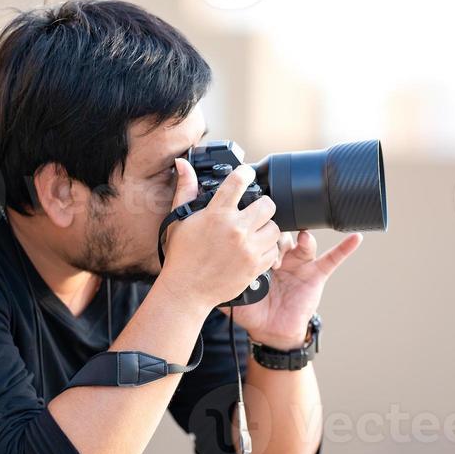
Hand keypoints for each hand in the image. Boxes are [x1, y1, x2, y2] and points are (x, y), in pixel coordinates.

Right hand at [157, 160, 282, 308]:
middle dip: (262, 204)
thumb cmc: (182, 255)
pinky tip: (255, 248)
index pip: (238, 181)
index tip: (246, 174)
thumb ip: (186, 189)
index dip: (245, 173)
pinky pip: (274, 251)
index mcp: (217, 214)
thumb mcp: (179, 219)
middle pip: (267, 204)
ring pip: (275, 228)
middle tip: (255, 209)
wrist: (186, 289)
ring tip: (255, 231)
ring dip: (266, 227)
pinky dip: (267, 249)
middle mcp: (236, 229)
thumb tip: (183, 163)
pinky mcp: (255, 266)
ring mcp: (248, 249)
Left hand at [225, 230, 362, 348]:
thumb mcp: (233, 297)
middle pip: (282, 233)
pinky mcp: (317, 275)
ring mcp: (300, 263)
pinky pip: (333, 259)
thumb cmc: (255, 313)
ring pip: (304, 242)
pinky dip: (345, 248)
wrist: (272, 332)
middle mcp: (281, 255)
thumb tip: (197, 279)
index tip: (253, 237)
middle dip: (278, 235)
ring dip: (303, 239)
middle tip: (273, 245)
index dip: (258, 233)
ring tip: (301, 241)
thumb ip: (218, 284)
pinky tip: (355, 238)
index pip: (260, 234)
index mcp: (261, 256)